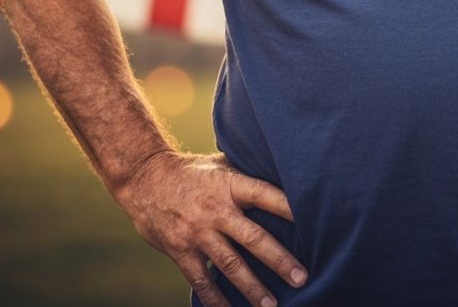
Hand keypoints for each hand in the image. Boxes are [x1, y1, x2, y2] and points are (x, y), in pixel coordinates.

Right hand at [114, 149, 307, 306]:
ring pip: (230, 264)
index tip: (312, 219)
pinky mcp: (181, 251)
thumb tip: (280, 175)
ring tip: (271, 305)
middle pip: (253, 237)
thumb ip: (246, 177)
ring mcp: (197, 232)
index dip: (287, 206)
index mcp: (229, 184)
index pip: (265, 195)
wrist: (145, 178)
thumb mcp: (221, 165)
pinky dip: (216, 299)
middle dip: (279, 259)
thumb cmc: (191, 171)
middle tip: (301, 277)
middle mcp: (216, 209)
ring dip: (252, 287)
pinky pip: (201, 280)